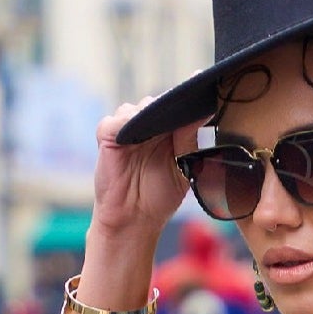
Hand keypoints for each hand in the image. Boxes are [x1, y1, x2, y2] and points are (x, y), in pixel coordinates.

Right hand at [92, 101, 198, 245]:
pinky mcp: (108, 134)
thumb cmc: (159, 197)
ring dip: (150, 115)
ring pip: (139, 107)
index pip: (177, 107)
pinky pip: (118, 119)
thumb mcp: (182, 167)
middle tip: (181, 115)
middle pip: (158, 101)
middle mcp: (146, 125)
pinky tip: (137, 134)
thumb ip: (190, 140)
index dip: (188, 101)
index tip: (201, 94)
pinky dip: (128, 122)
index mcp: (167, 131)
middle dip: (170, 106)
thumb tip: (204, 114)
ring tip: (159, 132)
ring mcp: (127, 128)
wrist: (135, 219)